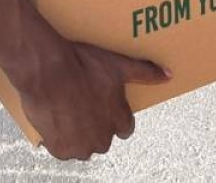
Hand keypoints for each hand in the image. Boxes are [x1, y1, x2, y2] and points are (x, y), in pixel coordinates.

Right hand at [17, 37, 169, 160]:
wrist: (48, 72)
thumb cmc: (84, 66)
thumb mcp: (118, 65)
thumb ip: (145, 72)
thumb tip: (168, 74)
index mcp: (119, 122)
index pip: (124, 128)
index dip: (114, 114)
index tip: (103, 102)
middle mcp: (103, 139)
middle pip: (103, 138)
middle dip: (96, 124)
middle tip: (83, 102)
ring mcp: (81, 146)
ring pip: (83, 146)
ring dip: (78, 134)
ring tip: (68, 109)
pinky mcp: (60, 150)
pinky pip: (63, 149)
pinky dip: (60, 138)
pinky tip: (56, 118)